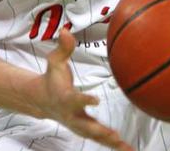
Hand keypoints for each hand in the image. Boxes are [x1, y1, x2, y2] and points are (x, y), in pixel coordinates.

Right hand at [38, 29, 132, 150]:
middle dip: (100, 131)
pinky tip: (128, 150)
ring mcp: (78, 125)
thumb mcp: (54, 61)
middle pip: (86, 125)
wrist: (41, 100)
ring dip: (111, 143)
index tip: (95, 100)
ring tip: (127, 149)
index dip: (84, 100)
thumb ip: (63, 48)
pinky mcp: (85, 129)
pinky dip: (113, 145)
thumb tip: (66, 30)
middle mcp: (72, 115)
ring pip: (95, 136)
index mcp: (65, 98)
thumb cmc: (51, 78)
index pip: (75, 99)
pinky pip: (100, 139)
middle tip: (115, 136)